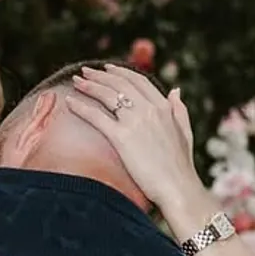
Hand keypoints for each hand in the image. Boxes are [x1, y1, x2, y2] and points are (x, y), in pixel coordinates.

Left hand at [64, 64, 206, 210]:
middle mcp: (149, 109)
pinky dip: (81, 107)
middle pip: (119, 84)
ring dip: (89, 85)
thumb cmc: (180, 165)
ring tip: (75, 81)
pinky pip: (96, 117)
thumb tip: (176, 90)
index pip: (138, 81)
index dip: (120, 72)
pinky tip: (69, 102)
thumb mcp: (184, 131)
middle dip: (99, 75)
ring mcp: (135, 122)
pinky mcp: (122, 137)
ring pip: (107, 95)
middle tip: (84, 71)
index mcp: (163, 107)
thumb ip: (179, 109)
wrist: (178, 187)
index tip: (107, 68)